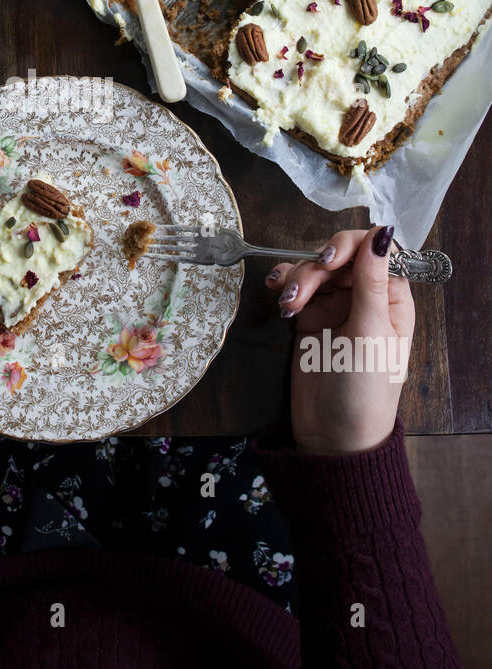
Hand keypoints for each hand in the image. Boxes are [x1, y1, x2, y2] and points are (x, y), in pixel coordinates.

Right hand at [265, 226, 414, 455]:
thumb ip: (371, 282)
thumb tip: (382, 233)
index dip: (351, 246)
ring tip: (286, 306)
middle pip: (339, 255)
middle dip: (316, 266)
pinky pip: (296, 287)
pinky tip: (277, 295)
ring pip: (314, 269)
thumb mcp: (370, 333)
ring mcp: (335, 306)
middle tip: (300, 291)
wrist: (333, 435)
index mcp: (391, 298)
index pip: (375, 250)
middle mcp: (365, 296)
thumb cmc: (364, 389)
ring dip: (296, 279)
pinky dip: (285, 285)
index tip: (330, 259)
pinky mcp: (309, 317)